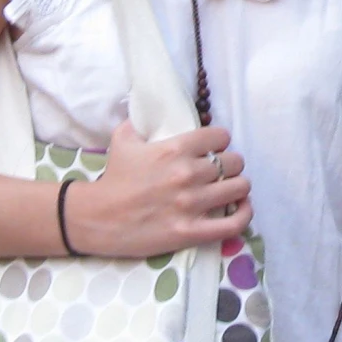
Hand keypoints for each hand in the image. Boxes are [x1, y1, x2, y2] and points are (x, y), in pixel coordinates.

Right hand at [63, 121, 250, 256]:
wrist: (97, 218)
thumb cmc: (113, 178)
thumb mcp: (123, 139)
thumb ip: (141, 122)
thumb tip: (150, 109)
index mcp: (174, 149)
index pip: (219, 136)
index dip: (220, 140)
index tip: (215, 147)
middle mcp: (187, 174)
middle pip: (233, 162)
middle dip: (231, 164)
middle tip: (222, 170)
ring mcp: (191, 205)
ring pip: (238, 188)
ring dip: (238, 186)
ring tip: (231, 188)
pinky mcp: (191, 232)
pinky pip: (233, 223)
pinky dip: (244, 215)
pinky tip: (242, 208)